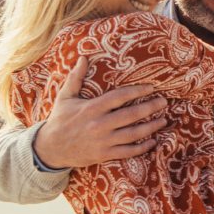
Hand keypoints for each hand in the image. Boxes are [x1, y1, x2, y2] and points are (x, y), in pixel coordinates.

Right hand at [32, 54, 167, 168]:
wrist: (50, 149)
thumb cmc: (59, 120)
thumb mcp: (65, 97)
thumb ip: (75, 77)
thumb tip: (83, 58)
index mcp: (92, 108)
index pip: (120, 97)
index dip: (137, 91)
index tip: (151, 87)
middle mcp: (99, 124)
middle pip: (131, 115)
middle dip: (151, 108)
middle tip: (163, 102)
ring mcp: (103, 141)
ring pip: (133, 134)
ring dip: (151, 127)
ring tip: (163, 120)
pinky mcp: (104, 155)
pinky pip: (128, 152)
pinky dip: (142, 147)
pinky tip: (152, 142)